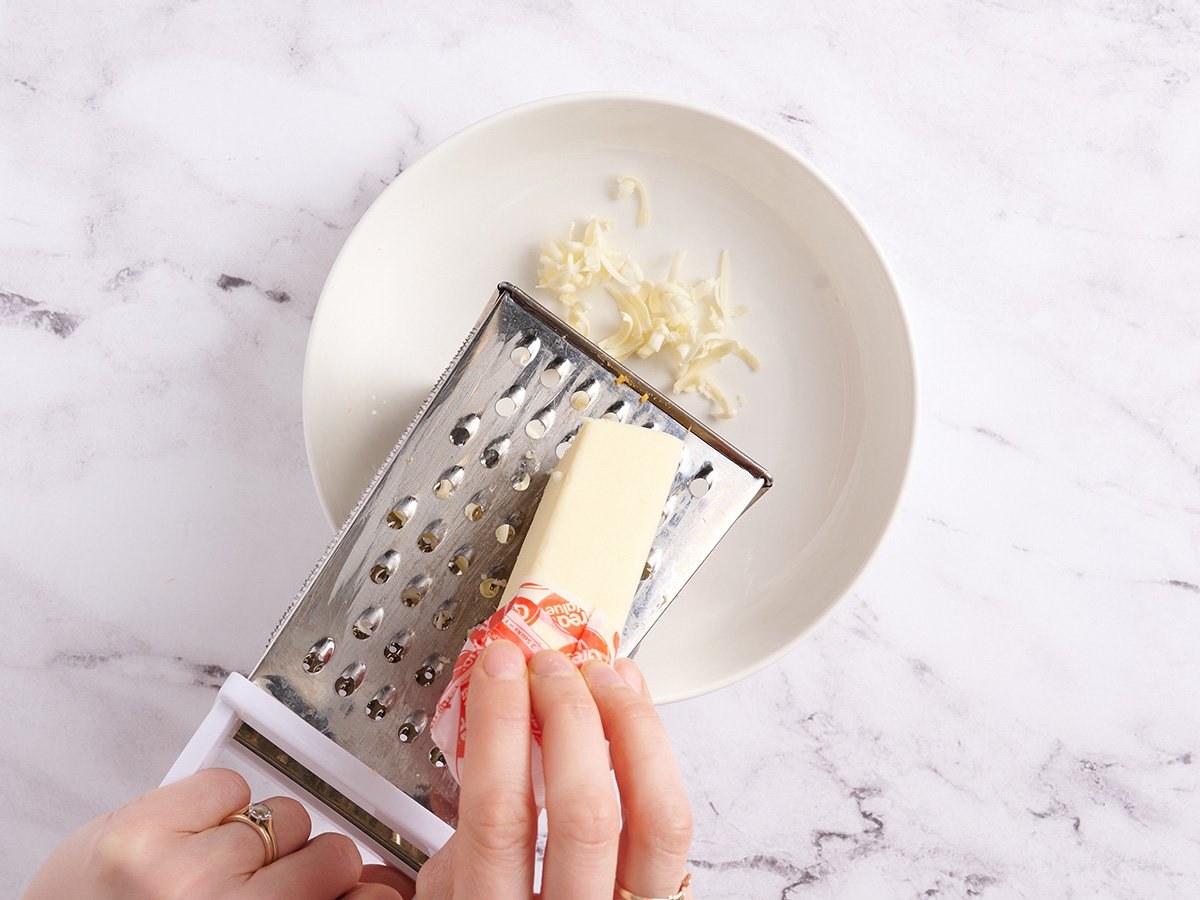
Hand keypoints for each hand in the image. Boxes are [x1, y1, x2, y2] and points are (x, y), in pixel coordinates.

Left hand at [23, 768, 407, 899]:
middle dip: (307, 861)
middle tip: (270, 880)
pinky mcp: (144, 831)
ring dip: (257, 835)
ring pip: (284, 815)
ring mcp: (185, 874)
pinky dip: (215, 804)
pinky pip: (230, 786)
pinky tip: (186, 838)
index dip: (370, 889)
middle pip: (331, 854)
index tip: (371, 886)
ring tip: (212, 867)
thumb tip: (378, 885)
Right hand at [414, 642, 693, 898]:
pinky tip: (632, 711)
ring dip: (628, 725)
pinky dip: (656, 750)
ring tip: (602, 676)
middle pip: (584, 808)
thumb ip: (463, 845)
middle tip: (549, 665)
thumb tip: (493, 742)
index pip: (498, 816)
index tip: (498, 668)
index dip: (500, 725)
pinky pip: (675, 821)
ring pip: (657, 814)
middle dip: (567, 714)